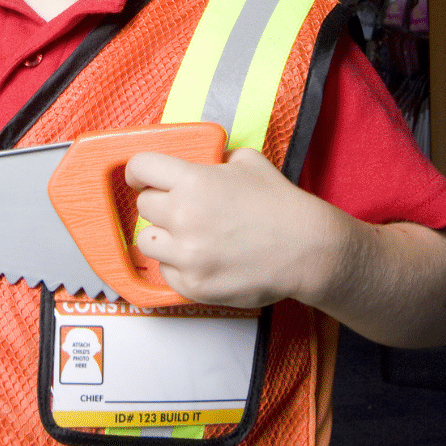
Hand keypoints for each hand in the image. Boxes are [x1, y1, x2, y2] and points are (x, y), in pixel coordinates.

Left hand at [124, 146, 331, 307]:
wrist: (307, 250)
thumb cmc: (280, 205)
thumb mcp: (248, 163)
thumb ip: (217, 160)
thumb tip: (204, 164)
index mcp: (193, 181)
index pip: (141, 167)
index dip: (138, 171)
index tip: (140, 178)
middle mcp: (183, 216)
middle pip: (144, 206)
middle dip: (160, 205)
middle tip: (181, 210)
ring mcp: (187, 254)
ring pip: (148, 241)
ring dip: (164, 237)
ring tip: (190, 237)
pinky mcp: (194, 284)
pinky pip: (166, 272)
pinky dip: (179, 266)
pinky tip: (202, 259)